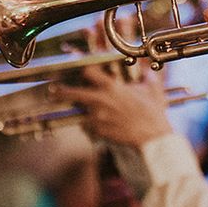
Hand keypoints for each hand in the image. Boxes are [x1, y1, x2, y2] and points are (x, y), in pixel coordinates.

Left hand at [53, 64, 172, 147]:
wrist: (152, 137)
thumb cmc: (153, 113)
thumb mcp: (152, 90)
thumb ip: (147, 78)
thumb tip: (148, 71)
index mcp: (112, 87)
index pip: (87, 71)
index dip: (80, 69)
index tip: (75, 69)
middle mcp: (100, 100)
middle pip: (72, 93)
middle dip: (61, 92)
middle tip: (54, 91)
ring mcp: (97, 117)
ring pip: (79, 112)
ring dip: (79, 112)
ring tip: (78, 112)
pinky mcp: (98, 131)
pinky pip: (87, 127)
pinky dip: (90, 127)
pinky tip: (96, 126)